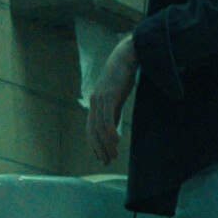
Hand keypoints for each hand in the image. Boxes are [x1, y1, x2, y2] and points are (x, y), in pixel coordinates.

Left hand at [86, 35, 137, 163]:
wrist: (127, 56)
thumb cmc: (123, 76)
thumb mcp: (117, 98)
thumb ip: (113, 113)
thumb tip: (112, 129)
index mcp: (95, 104)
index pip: (90, 129)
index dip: (95, 145)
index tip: (102, 158)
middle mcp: (94, 102)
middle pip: (92, 131)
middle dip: (99, 148)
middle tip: (107, 161)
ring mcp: (100, 99)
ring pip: (99, 127)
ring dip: (105, 144)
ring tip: (113, 156)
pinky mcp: (108, 95)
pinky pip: (107, 118)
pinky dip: (110, 132)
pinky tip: (116, 142)